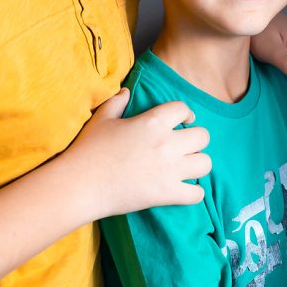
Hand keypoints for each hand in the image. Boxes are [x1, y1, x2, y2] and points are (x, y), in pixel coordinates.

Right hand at [63, 90, 210, 218]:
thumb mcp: (102, 119)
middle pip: (203, 136)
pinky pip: (197, 194)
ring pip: (206, 163)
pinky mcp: (167, 194)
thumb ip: (117, 102)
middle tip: (185, 146)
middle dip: (196, 140)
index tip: (184, 121)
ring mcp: (170, 170)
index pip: (183, 109)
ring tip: (186, 167)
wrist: (80, 184)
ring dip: (197, 164)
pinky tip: (182, 190)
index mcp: (153, 122)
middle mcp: (167, 144)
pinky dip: (193, 193)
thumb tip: (126, 92)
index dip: (186, 114)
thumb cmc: (89, 149)